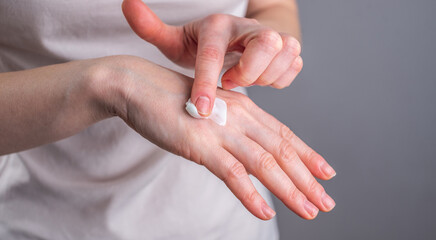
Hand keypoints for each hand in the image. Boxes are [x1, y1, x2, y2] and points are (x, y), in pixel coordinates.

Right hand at [99, 56, 334, 219]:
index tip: (326, 172)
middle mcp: (239, 118)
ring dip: (289, 190)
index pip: (283, 135)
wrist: (139, 84)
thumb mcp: (210, 112)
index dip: (307, 155)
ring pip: (265, 163)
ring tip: (309, 211)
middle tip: (327, 202)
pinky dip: (250, 195)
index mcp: (244, 109)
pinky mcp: (200, 144)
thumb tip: (242, 149)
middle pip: (281, 152)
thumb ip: (229, 128)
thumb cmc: (172, 99)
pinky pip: (231, 173)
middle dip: (307, 179)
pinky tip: (265, 212)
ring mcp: (221, 131)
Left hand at [122, 0, 302, 115]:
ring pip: (286, 52)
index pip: (213, 53)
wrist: (237, 37)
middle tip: (230, 83)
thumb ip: (151, 28)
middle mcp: (248, 27)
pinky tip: (259, 81)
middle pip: (265, 42)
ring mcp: (272, 35)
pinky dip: (279, 79)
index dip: (206, 82)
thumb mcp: (175, 40)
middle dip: (250, 71)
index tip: (200, 110)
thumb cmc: (203, 44)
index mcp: (217, 25)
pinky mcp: (288, 49)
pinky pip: (294, 66)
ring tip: (243, 82)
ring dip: (266, 76)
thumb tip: (127, 3)